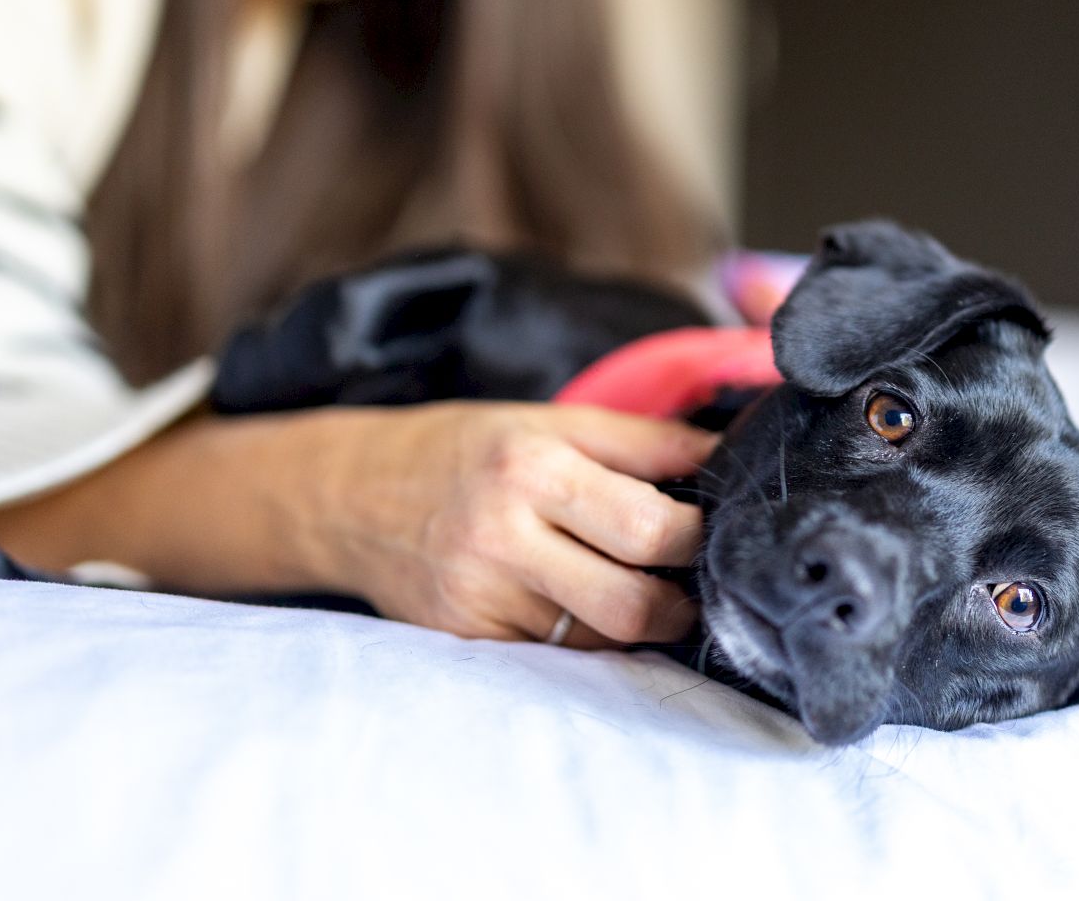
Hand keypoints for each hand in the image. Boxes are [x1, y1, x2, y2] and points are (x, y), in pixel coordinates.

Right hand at [299, 402, 714, 646]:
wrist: (352, 496)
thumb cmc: (468, 449)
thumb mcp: (552, 421)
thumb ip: (644, 441)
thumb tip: (726, 455)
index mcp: (531, 470)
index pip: (648, 529)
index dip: (699, 538)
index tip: (711, 529)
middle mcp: (502, 540)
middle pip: (630, 607)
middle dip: (679, 605)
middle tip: (689, 583)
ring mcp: (480, 600)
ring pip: (599, 641)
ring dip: (634, 623)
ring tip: (636, 588)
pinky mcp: (466, 641)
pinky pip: (556, 657)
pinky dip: (585, 638)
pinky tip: (580, 606)